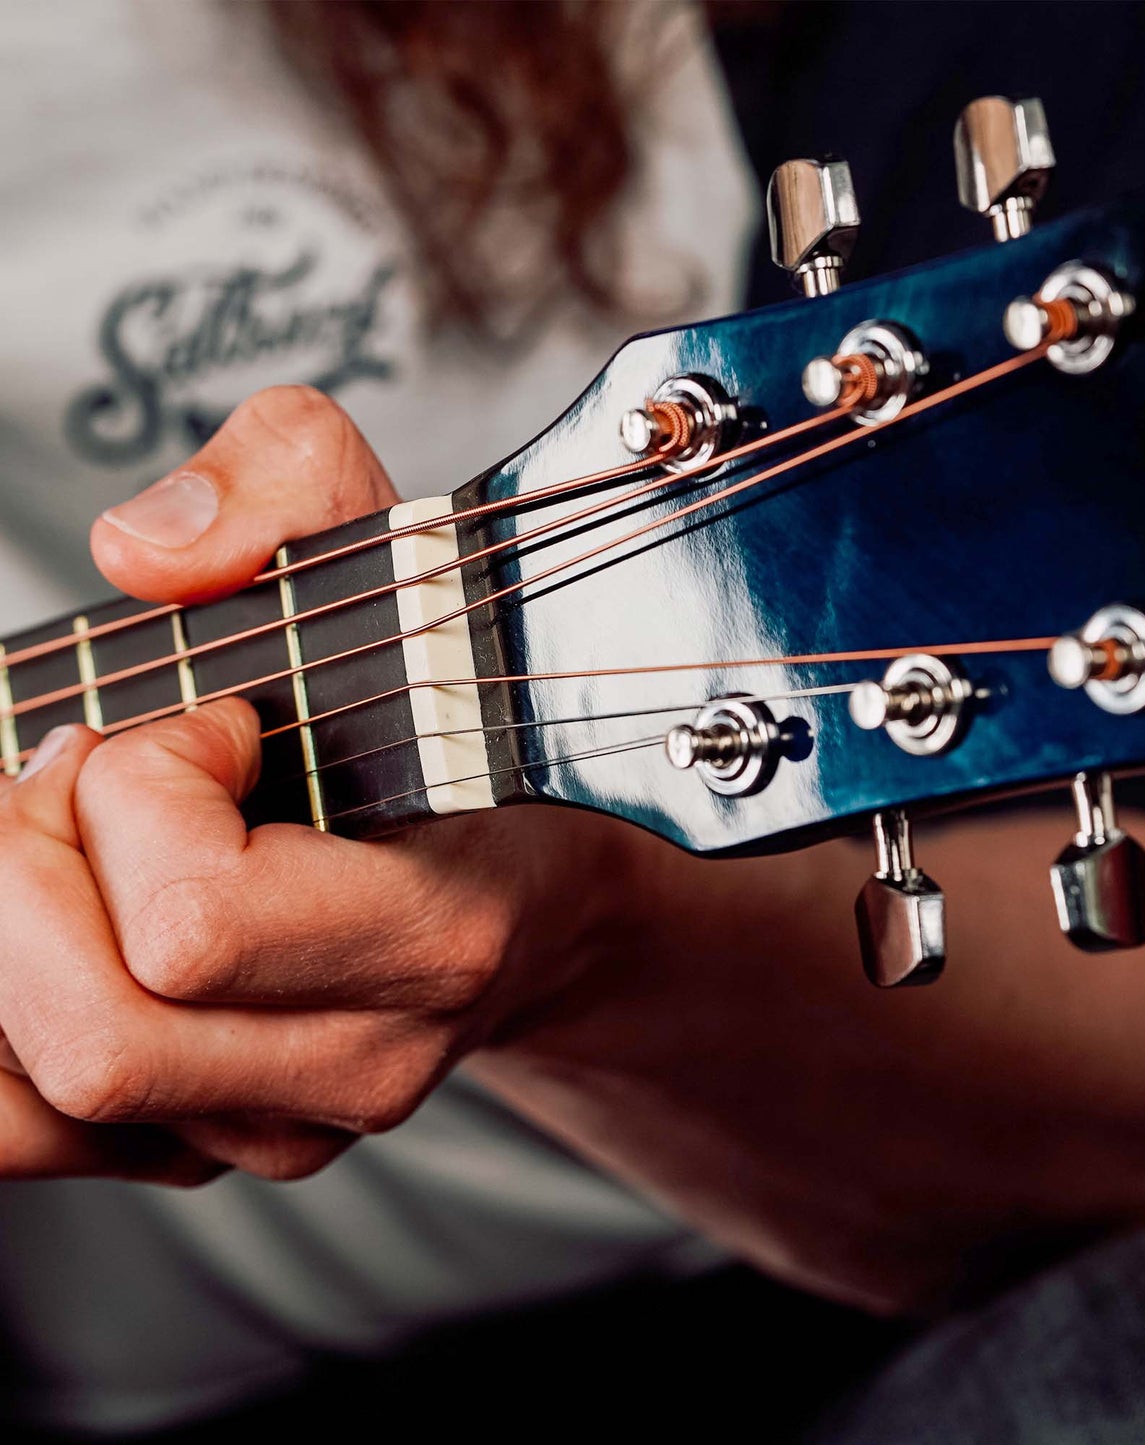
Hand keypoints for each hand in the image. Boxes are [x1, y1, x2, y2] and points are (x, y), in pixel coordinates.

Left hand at [0, 387, 629, 1182]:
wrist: (539, 884)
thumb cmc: (468, 725)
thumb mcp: (407, 551)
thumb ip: (288, 482)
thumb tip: (141, 555)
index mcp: (439, 932)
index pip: (196, 925)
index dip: (148, 790)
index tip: (213, 720)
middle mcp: (366, 1055)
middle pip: (96, 1027)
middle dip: (34, 867)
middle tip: (90, 771)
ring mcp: (291, 1122)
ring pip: (50, 1094)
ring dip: (8, 935)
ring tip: (70, 834)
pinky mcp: (222, 1146)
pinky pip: (26, 1129)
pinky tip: (47, 917)